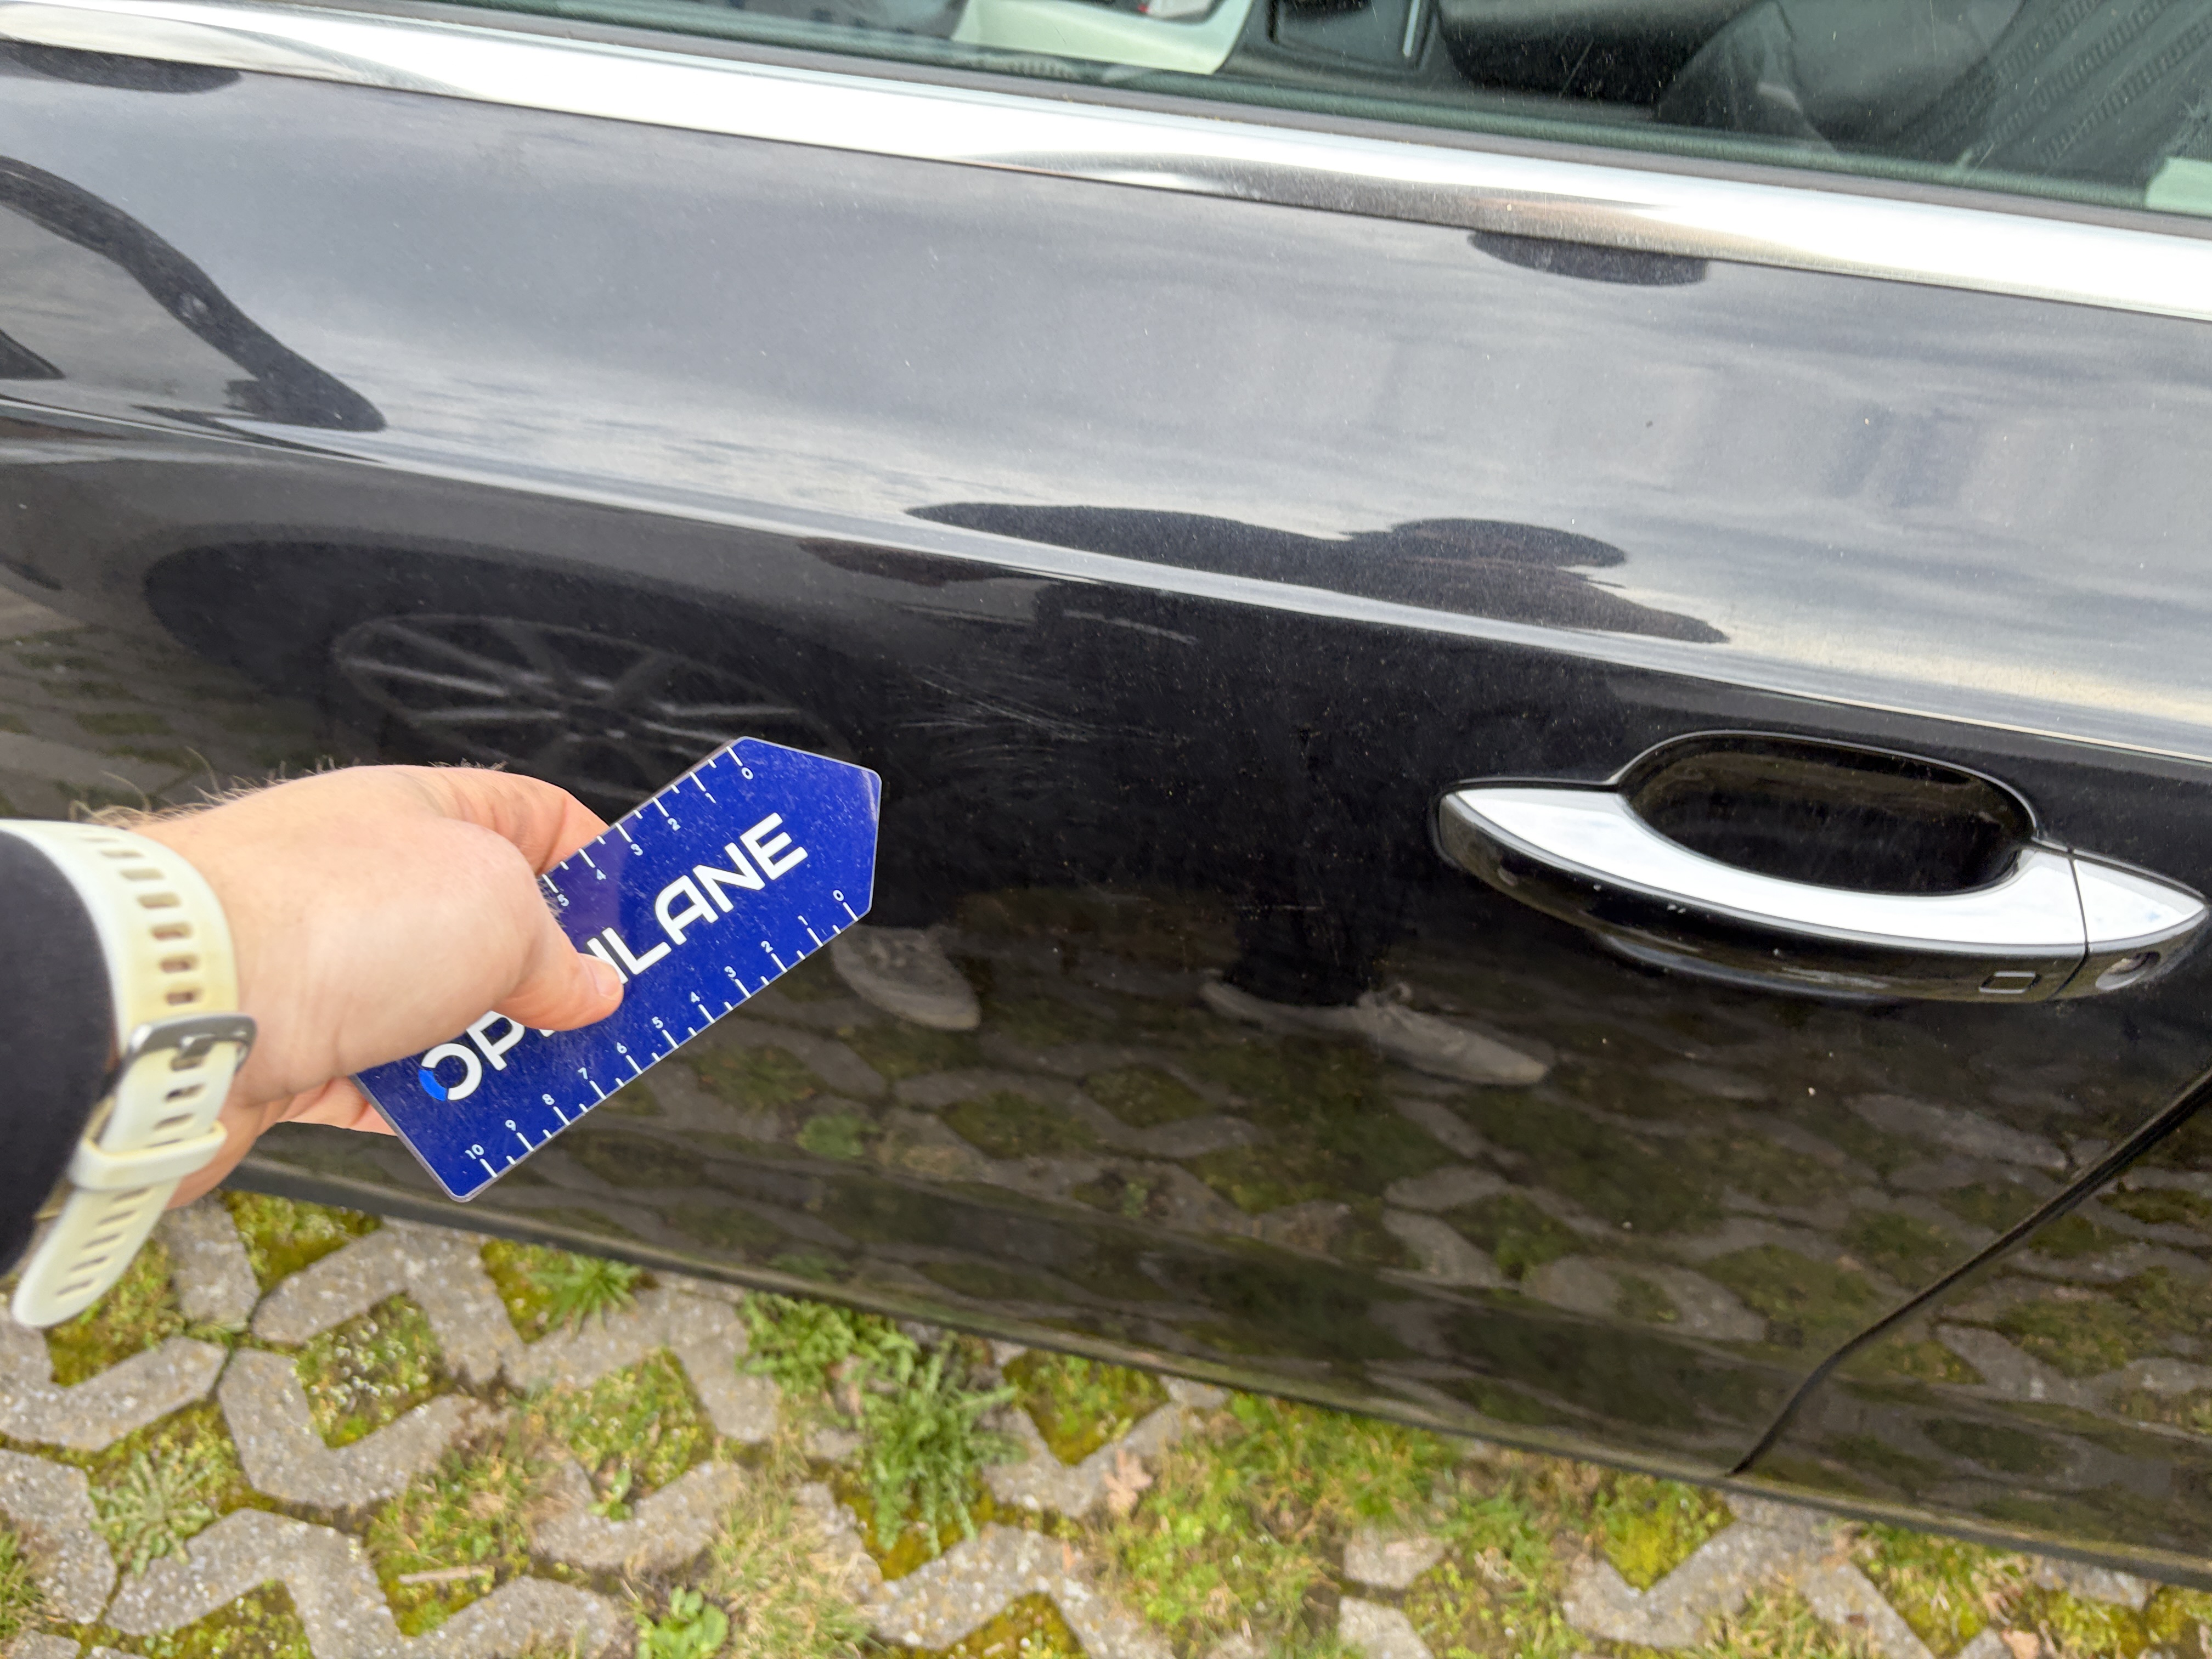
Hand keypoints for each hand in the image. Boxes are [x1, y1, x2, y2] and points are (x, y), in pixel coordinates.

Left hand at [134, 766, 623, 1204]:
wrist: (178, 1008)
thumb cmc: (323, 917)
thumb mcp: (501, 915)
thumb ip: (560, 954)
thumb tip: (590, 987)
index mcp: (421, 811)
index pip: (535, 816)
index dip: (598, 862)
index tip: (643, 913)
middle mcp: (367, 876)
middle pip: (489, 923)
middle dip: (552, 974)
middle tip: (604, 1012)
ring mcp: (323, 960)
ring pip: (438, 1007)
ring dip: (490, 1045)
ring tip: (538, 1076)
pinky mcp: (285, 1045)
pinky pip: (379, 1078)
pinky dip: (422, 1101)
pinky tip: (456, 1116)